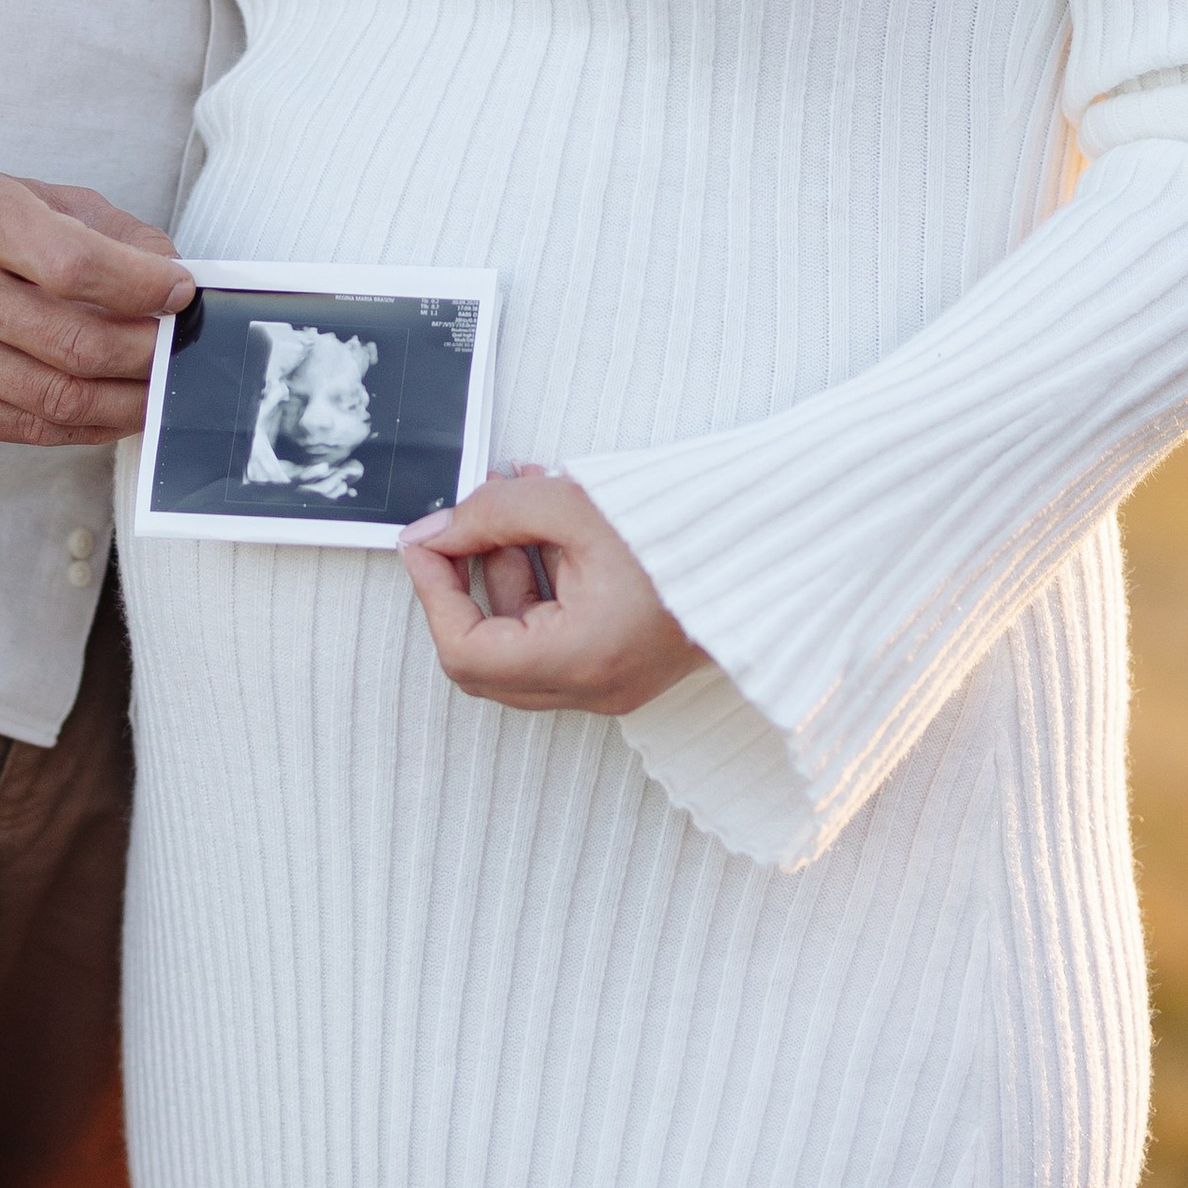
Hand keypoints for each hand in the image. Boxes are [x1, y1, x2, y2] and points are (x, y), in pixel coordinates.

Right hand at [0, 171, 192, 446]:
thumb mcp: (28, 195)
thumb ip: (106, 231)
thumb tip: (171, 275)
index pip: (75, 267)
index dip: (143, 286)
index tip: (181, 291)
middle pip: (74, 344)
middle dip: (146, 353)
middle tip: (180, 349)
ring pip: (59, 399)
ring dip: (128, 400)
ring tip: (160, 386)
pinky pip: (32, 428)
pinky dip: (88, 424)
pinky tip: (115, 407)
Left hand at [401, 467, 705, 714]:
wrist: (764, 548)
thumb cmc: (685, 531)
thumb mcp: (572, 505)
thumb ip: (493, 514)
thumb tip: (437, 531)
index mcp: (579, 659)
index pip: (465, 651)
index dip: (433, 593)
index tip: (423, 542)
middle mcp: (592, 687)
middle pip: (486, 656)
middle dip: (465, 582)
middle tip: (458, 523)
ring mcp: (609, 683)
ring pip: (519, 643)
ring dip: (503, 571)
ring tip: (511, 500)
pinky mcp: (621, 665)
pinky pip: (554, 635)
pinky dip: (539, 582)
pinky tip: (545, 522)